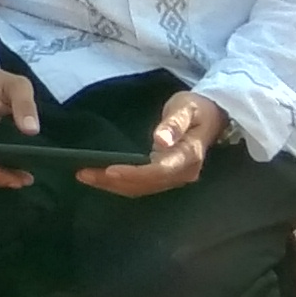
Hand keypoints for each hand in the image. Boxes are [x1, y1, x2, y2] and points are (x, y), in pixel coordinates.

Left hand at [79, 90, 220, 197]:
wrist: (213, 115)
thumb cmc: (197, 108)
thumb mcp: (186, 108)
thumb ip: (174, 124)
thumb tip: (160, 140)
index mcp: (189, 156)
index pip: (158, 171)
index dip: (133, 174)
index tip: (109, 170)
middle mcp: (182, 173)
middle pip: (145, 184)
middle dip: (114, 182)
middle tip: (83, 173)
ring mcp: (174, 177)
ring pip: (141, 188)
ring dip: (112, 185)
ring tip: (85, 175)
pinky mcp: (165, 176)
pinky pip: (142, 185)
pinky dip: (120, 183)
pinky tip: (101, 177)